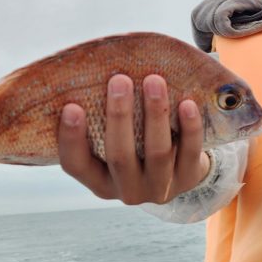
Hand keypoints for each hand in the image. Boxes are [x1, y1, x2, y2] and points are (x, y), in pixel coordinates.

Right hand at [58, 74, 210, 204]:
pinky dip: (190, 128)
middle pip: (120, 156)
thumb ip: (99, 121)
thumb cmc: (135, 146)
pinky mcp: (188, 179)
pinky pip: (190, 153)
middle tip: (119, 79)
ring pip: (157, 154)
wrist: (179, 170)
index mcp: (99, 181)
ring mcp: (159, 188)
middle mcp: (127, 190)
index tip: (71, 106)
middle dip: (119, 116)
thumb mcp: (113, 142)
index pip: (76, 164)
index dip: (71, 139)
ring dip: (155, 115)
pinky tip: (187, 103)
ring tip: (154, 80)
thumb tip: (89, 71)